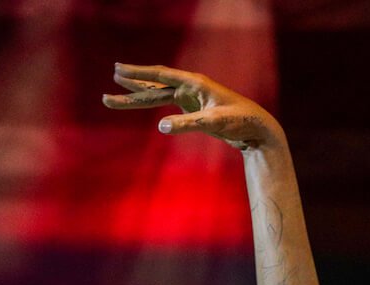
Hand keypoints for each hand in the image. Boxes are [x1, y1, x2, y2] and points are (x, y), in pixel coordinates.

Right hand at [103, 64, 282, 150]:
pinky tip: (142, 102)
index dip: (139, 74)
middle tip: (112, 77)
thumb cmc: (239, 121)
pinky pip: (167, 104)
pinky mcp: (194, 108)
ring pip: (159, 94)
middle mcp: (191, 87)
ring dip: (138, 94)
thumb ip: (187, 124)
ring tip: (116, 93)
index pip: (161, 75)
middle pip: (155, 84)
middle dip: (133, 83)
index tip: (118, 71)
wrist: (257, 129)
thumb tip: (160, 127)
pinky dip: (153, 103)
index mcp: (194, 83)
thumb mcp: (213, 123)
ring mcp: (191, 98)